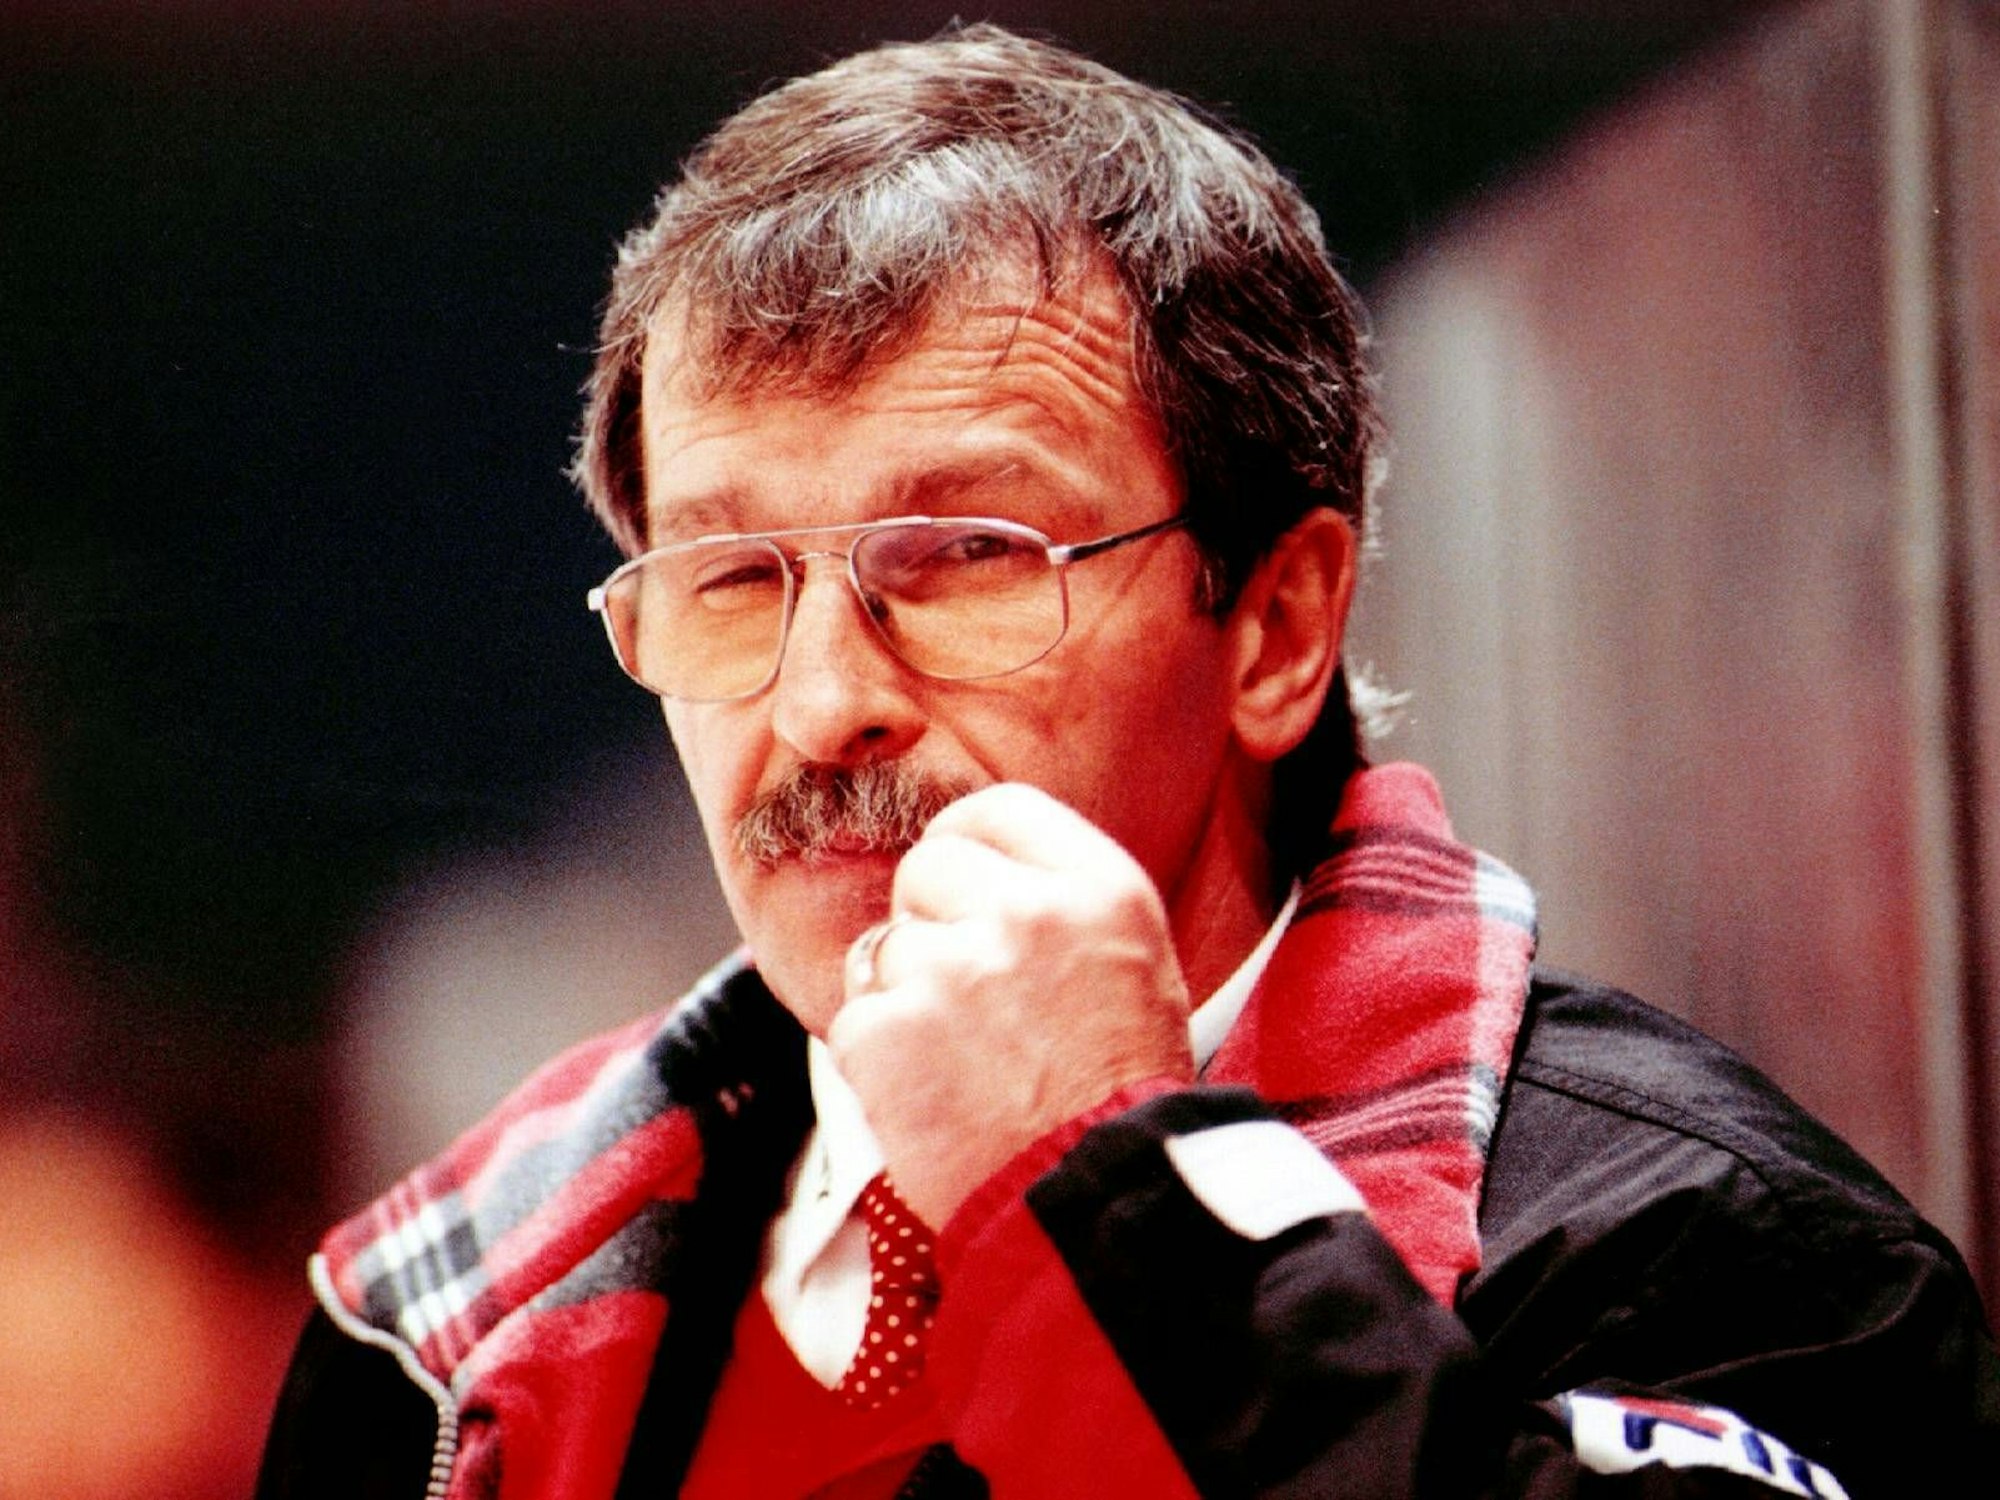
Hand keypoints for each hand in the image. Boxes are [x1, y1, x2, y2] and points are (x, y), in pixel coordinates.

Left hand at [827, 782, 1194, 1228]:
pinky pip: (858, 1016)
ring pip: (886, 945)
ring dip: (906, 995)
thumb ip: (1060, 901)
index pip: (997, 811)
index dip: (966, 843)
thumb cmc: (1120, 1093)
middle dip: (930, 919)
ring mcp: (953, 971)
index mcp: (1099, 889)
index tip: (961, 884)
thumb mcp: (1132, 963)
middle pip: (926, 866)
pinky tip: (934, 1095)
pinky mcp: (890, 1032)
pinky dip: (880, 1058)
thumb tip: (977, 865)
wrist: (1098, 1204)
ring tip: (963, 1060)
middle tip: (967, 992)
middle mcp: (1027, 914)